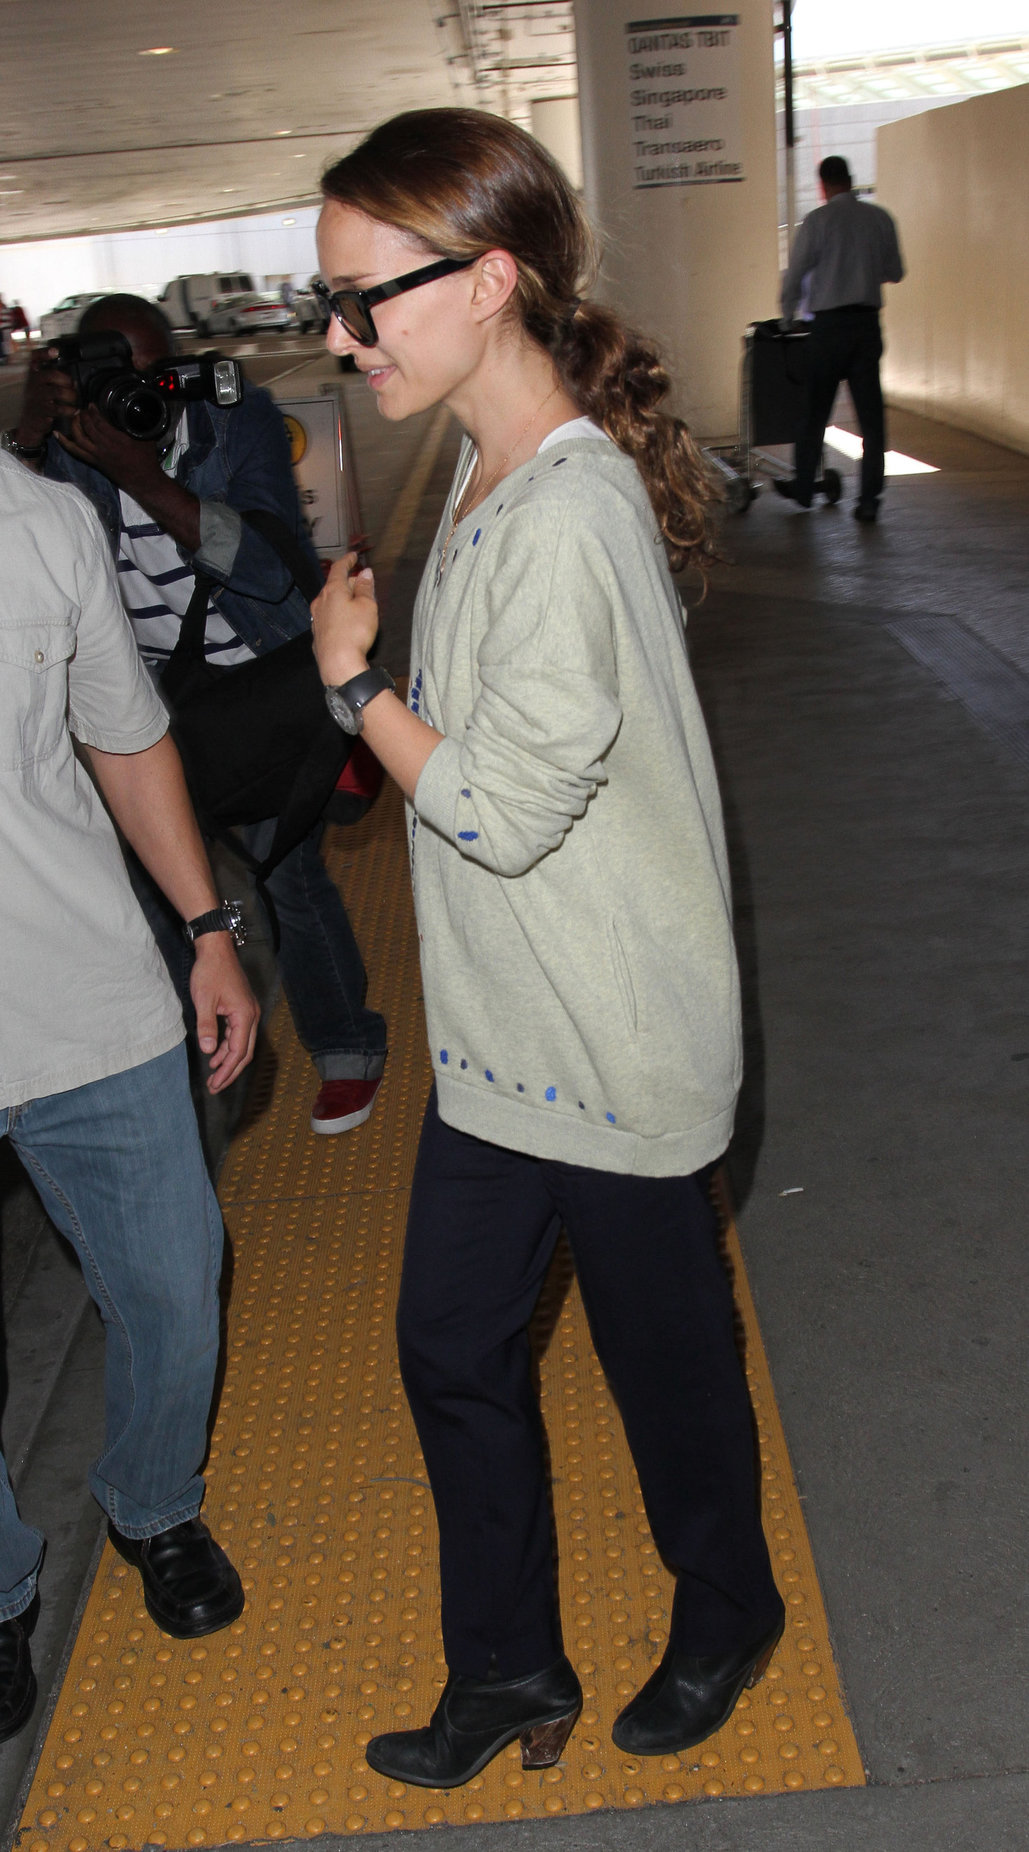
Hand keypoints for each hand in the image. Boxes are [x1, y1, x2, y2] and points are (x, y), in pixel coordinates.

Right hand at [16, 347, 76, 448]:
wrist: (29, 422)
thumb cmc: (38, 402)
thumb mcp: (39, 387)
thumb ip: (51, 379)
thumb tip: (73, 379)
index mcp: (32, 374)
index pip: (34, 359)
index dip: (44, 354)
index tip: (55, 352)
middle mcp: (33, 383)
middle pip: (52, 375)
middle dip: (67, 380)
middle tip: (72, 385)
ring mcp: (37, 397)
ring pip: (58, 391)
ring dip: (71, 395)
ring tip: (74, 399)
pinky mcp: (42, 410)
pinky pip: (59, 408)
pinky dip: (70, 410)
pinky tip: (75, 410)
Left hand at [55, 403, 167, 497]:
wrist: (143, 481)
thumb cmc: (147, 460)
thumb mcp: (146, 438)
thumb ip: (138, 426)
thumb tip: (136, 412)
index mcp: (117, 440)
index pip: (99, 422)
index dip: (93, 411)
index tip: (91, 404)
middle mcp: (104, 447)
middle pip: (87, 427)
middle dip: (82, 415)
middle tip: (82, 408)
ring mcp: (97, 456)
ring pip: (78, 438)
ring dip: (74, 425)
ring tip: (74, 416)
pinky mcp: (95, 463)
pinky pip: (76, 452)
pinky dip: (65, 442)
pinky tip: (57, 434)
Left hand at [189, 936, 259, 1092]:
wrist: (216, 949)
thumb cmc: (210, 971)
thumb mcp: (204, 1000)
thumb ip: (207, 1026)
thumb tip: (209, 1051)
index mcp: (244, 1015)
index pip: (238, 1051)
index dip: (227, 1070)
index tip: (215, 1083)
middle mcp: (251, 1016)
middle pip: (245, 1052)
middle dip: (231, 1071)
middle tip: (215, 1086)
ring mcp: (248, 1012)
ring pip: (242, 1044)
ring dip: (229, 1060)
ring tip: (214, 1074)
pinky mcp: (242, 1009)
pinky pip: (238, 1034)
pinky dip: (228, 1047)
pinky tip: (216, 1054)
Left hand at [311, 550, 378, 686]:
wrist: (338, 664)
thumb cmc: (355, 632)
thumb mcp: (367, 606)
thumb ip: (365, 588)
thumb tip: (365, 573)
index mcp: (332, 590)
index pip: (339, 569)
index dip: (347, 561)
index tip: (354, 556)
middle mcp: (320, 602)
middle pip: (334, 586)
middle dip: (347, 583)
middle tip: (361, 585)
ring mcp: (316, 619)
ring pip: (329, 603)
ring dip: (341, 600)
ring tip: (355, 605)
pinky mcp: (317, 635)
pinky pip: (328, 618)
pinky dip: (337, 614)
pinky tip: (345, 623)